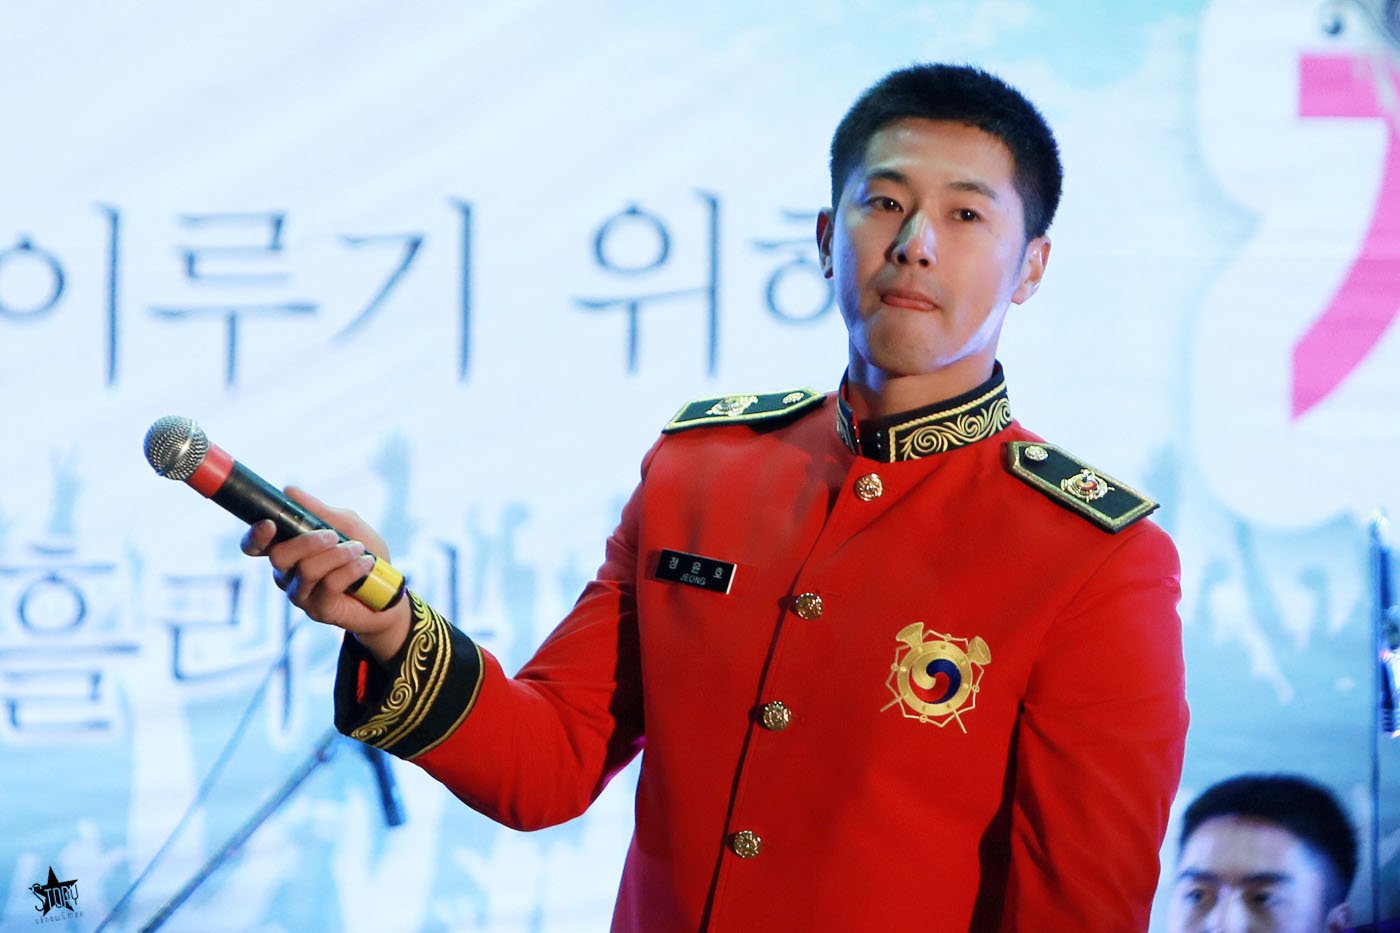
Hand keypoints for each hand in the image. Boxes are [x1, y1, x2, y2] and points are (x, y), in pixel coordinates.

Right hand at [240, 486, 410, 662]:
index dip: (255, 536)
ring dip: (338, 555)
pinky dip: (352, 569)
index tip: (270, 524)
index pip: (254, 546)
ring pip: (307, 570)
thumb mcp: (347, 525)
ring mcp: (300, 594)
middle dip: (308, 542)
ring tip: (359, 550)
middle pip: (279, 556)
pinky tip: (366, 564)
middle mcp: (286, 573)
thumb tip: (289, 491)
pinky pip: (330, 585)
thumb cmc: (363, 554)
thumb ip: (320, 511)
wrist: (388, 592)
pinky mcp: (319, 609)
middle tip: (334, 536)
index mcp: (287, 549)